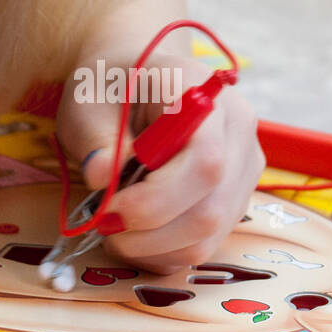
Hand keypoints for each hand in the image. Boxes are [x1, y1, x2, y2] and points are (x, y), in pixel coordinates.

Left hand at [54, 52, 265, 274]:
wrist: (135, 81)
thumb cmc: (111, 87)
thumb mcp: (88, 103)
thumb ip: (96, 139)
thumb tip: (101, 178)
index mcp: (202, 93)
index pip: (206, 160)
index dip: (159, 198)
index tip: (112, 204)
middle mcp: (237, 129)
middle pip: (213, 206)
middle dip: (152, 230)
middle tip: (106, 224)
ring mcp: (243, 165)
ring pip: (212, 232)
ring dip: (156, 246)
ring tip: (116, 230)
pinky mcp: (236, 195)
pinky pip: (208, 241)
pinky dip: (166, 251)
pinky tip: (137, 235)